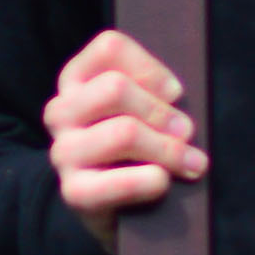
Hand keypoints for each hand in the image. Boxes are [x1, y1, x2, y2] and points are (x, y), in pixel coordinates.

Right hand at [47, 29, 205, 247]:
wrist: (108, 206)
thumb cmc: (132, 150)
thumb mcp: (137, 109)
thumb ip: (150, 91)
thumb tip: (175, 95)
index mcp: (75, 81)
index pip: (109, 47)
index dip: (150, 67)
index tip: (175, 92)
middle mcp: (61, 112)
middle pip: (116, 88)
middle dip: (161, 112)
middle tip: (188, 132)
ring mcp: (64, 152)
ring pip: (123, 132)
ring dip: (167, 148)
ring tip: (193, 163)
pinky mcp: (74, 192)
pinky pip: (119, 181)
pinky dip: (150, 180)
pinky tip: (163, 182)